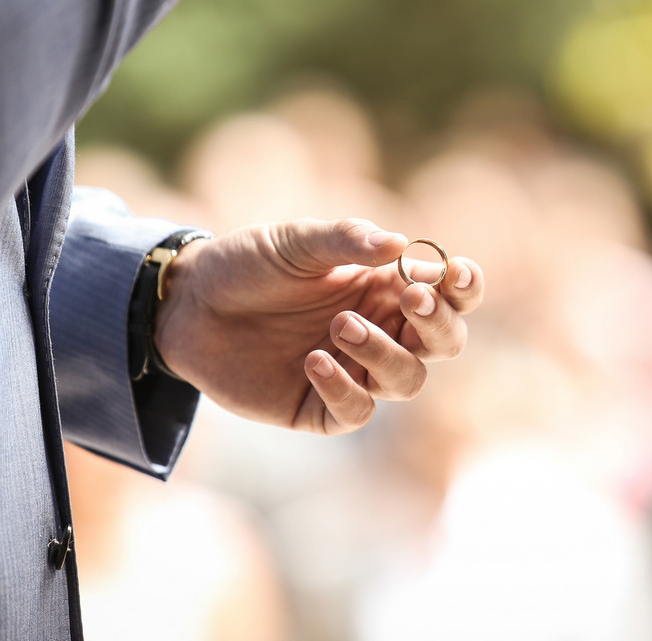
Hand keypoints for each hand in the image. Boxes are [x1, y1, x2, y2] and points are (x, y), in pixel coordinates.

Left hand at [153, 219, 483, 434]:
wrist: (186, 306)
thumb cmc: (247, 265)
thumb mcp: (295, 242)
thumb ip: (347, 239)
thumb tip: (402, 243)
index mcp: (386, 286)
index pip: (449, 294)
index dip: (464, 288)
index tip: (454, 274)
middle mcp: (381, 330)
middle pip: (444, 342)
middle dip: (439, 324)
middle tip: (410, 299)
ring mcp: (354, 370)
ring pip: (408, 380)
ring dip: (387, 354)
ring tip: (339, 325)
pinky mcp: (320, 406)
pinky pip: (357, 412)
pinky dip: (345, 390)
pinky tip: (313, 362)